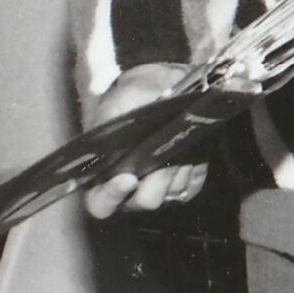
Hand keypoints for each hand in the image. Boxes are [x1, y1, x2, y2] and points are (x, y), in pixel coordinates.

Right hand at [86, 63, 207, 217]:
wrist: (160, 88)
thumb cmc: (132, 97)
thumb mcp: (117, 103)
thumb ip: (111, 119)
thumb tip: (117, 134)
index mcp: (103, 175)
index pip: (100, 204)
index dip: (111, 197)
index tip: (128, 178)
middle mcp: (130, 190)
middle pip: (144, 202)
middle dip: (157, 181)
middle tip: (163, 157)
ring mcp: (160, 190)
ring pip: (171, 194)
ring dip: (177, 170)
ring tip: (177, 144)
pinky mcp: (185, 185)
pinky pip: (191, 186)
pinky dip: (193, 169)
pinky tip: (190, 149)